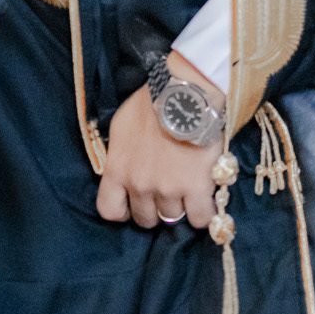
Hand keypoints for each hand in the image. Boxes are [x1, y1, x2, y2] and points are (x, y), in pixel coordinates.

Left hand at [96, 53, 225, 230]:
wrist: (186, 94)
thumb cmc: (153, 104)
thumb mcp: (122, 125)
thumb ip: (120, 153)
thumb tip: (123, 166)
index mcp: (118, 170)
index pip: (109, 210)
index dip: (123, 210)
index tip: (133, 203)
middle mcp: (139, 184)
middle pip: (145, 218)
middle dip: (155, 207)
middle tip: (166, 190)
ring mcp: (168, 189)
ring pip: (172, 217)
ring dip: (180, 205)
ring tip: (187, 185)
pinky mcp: (196, 189)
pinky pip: (201, 219)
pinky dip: (204, 212)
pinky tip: (205, 198)